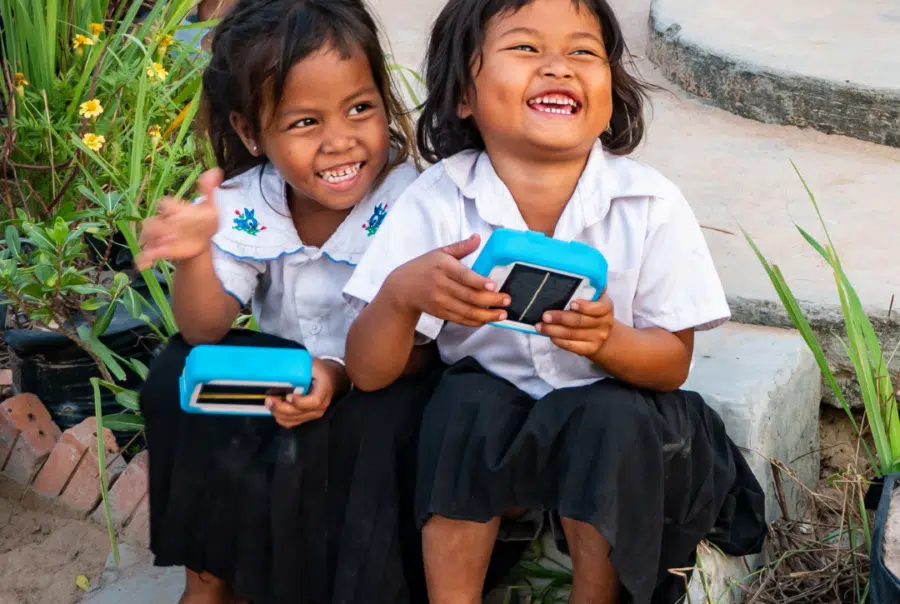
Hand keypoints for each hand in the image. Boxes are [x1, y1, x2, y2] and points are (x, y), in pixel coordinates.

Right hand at [134, 169, 221, 270]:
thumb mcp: (210, 208)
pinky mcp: (158, 251)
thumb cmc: (204, 222)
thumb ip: (209, 191)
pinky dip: (143, 260)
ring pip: (146, 236)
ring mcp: (159, 236)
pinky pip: (144, 255)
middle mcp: (163, 221)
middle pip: (152, 221)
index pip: (165, 204)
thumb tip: (216, 170)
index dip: (172, 209)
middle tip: (173, 234)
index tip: (182, 214)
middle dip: (160, 228)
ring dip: (152, 241)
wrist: (203, 240)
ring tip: (166, 245)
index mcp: (173, 209)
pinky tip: (144, 265)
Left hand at [265, 358, 345, 428]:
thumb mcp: (312, 365)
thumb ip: (297, 368)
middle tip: (269, 399)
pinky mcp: (305, 418)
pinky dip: (279, 416)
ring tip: (269, 402)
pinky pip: (290, 422)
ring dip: (277, 412)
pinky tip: (274, 407)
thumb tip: (278, 372)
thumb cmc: (320, 372)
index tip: (288, 396)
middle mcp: (319, 407)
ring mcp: (312, 415)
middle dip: (280, 407)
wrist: (331, 380)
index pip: (314, 401)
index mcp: (323, 392)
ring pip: (292, 420)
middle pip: (299, 413)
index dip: (300, 401)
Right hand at [385, 234, 508, 326]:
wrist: (402, 288)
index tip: (494, 285)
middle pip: (469, 296)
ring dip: (487, 315)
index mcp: (443, 267)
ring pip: (467, 311)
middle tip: (507, 300)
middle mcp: (441, 285)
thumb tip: (478, 237)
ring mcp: (441, 302)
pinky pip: (461, 319)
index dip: (479, 282)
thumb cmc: (424, 267)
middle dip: (491, 300)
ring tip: (503, 314)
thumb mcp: (440, 252)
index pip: (464, 276)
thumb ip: (461, 247)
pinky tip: (488, 319)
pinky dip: (476, 321)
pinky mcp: (441, 313)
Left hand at [536, 292, 614, 356]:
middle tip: (545, 315)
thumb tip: (576, 268)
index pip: (598, 308)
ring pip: (573, 335)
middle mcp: (605, 323)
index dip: (585, 306)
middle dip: (560, 318)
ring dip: (554, 330)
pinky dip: (560, 341)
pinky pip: (573, 346)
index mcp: (606, 307)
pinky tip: (550, 336)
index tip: (572, 303)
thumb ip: (589, 287)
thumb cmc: (593, 311)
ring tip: (540, 326)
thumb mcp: (596, 298)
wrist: (603, 334)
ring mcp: (598, 338)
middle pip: (580, 322)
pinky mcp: (590, 349)